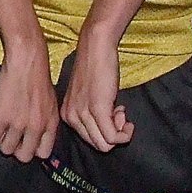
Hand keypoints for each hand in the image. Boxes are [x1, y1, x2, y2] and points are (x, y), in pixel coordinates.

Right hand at [0, 40, 58, 161]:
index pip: (43, 153)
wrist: (27, 61)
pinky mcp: (1, 117)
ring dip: (2, 139)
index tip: (25, 142)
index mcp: (50, 124)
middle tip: (10, 135)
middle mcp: (35, 127)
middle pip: (23, 156)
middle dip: (16, 148)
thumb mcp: (50, 103)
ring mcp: (18, 123)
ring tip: (0, 127)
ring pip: (5, 149)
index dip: (32, 149)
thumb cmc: (38, 77)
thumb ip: (46, 122)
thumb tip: (37, 138)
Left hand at [60, 38, 133, 152]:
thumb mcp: (87, 96)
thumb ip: (91, 115)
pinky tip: (124, 112)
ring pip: (105, 144)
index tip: (112, 114)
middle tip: (118, 113)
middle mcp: (71, 116)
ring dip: (120, 132)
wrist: (96, 47)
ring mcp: (83, 113)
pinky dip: (124, 132)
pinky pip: (113, 137)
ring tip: (120, 111)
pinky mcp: (98, 109)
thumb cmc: (95, 68)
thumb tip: (107, 132)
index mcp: (67, 114)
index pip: (89, 140)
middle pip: (97, 145)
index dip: (106, 131)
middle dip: (113, 133)